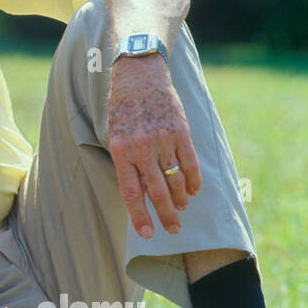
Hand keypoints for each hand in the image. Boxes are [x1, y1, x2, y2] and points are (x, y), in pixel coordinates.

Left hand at [107, 56, 201, 238]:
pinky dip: (194, 180)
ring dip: (180, 199)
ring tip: (181, 209)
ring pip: (175, 180)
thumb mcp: (114, 134)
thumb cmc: (123, 107)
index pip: (131, 192)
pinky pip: (190, 163)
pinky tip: (193, 191)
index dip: (140, 216)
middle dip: (165, 215)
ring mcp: (163, 140)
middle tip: (173, 230)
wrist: (139, 74)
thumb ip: (125, 161)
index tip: (147, 233)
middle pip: (157, 192)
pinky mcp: (181, 131)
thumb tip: (136, 192)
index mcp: (121, 151)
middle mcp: (142, 148)